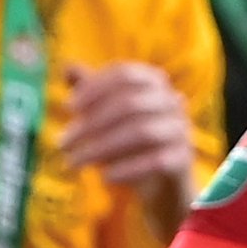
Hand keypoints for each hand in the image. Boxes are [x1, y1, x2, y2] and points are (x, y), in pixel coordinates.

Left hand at [64, 64, 196, 230]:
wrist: (162, 182)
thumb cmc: (129, 141)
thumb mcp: (107, 113)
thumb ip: (91, 90)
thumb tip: (67, 66)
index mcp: (154, 81)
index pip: (124, 74)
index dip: (95, 88)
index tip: (69, 108)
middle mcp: (173, 101)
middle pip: (130, 104)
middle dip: (91, 124)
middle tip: (62, 143)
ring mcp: (181, 129)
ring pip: (141, 132)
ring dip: (101, 148)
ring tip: (74, 163)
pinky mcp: (184, 159)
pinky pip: (156, 161)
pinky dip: (127, 169)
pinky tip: (104, 178)